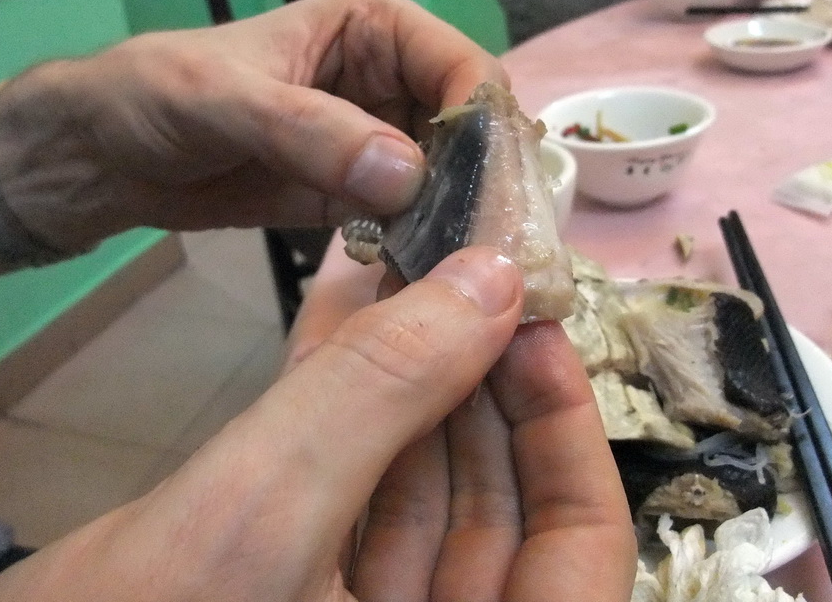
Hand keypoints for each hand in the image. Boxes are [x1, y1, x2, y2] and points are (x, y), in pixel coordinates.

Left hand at [0, 0, 507, 252]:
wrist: (104, 155)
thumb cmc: (156, 96)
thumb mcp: (224, 100)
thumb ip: (312, 131)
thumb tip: (410, 176)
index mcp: (375, 28)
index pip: (463, 66)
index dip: (482, 122)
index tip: (487, 192)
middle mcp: (391, 81)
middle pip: (467, 130)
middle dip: (480, 183)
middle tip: (486, 249)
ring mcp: (378, 144)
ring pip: (447, 181)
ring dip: (456, 222)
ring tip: (460, 273)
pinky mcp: (357, 197)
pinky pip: (408, 220)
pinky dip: (418, 246)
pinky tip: (421, 279)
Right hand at [0, 247, 635, 600]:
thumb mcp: (254, 521)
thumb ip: (377, 396)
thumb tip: (493, 282)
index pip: (577, 547)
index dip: (563, 429)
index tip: (527, 318)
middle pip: (495, 505)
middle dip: (476, 377)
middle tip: (465, 267)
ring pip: (417, 481)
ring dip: (409, 369)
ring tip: (407, 262)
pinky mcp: (293, 584)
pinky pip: (345, 479)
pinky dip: (343, 392)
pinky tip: (345, 302)